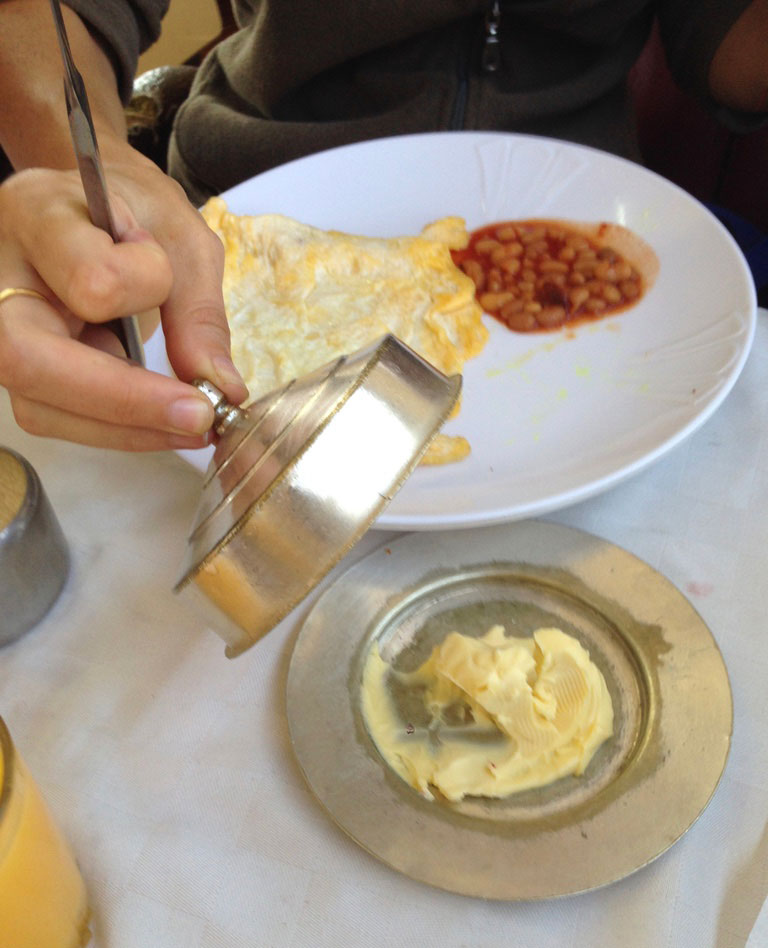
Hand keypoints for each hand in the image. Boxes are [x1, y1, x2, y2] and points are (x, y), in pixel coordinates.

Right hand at [0, 143, 247, 450]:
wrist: (98, 208)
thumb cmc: (139, 216)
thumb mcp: (183, 243)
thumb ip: (199, 315)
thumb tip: (222, 390)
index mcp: (40, 215)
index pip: (89, 280)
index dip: (142, 294)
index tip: (170, 280)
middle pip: (30, 360)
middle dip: (125, 403)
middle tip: (199, 418)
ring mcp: (0, 328)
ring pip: (40, 406)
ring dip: (127, 429)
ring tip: (191, 425)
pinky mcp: (20, 369)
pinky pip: (55, 417)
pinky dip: (118, 430)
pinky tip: (162, 423)